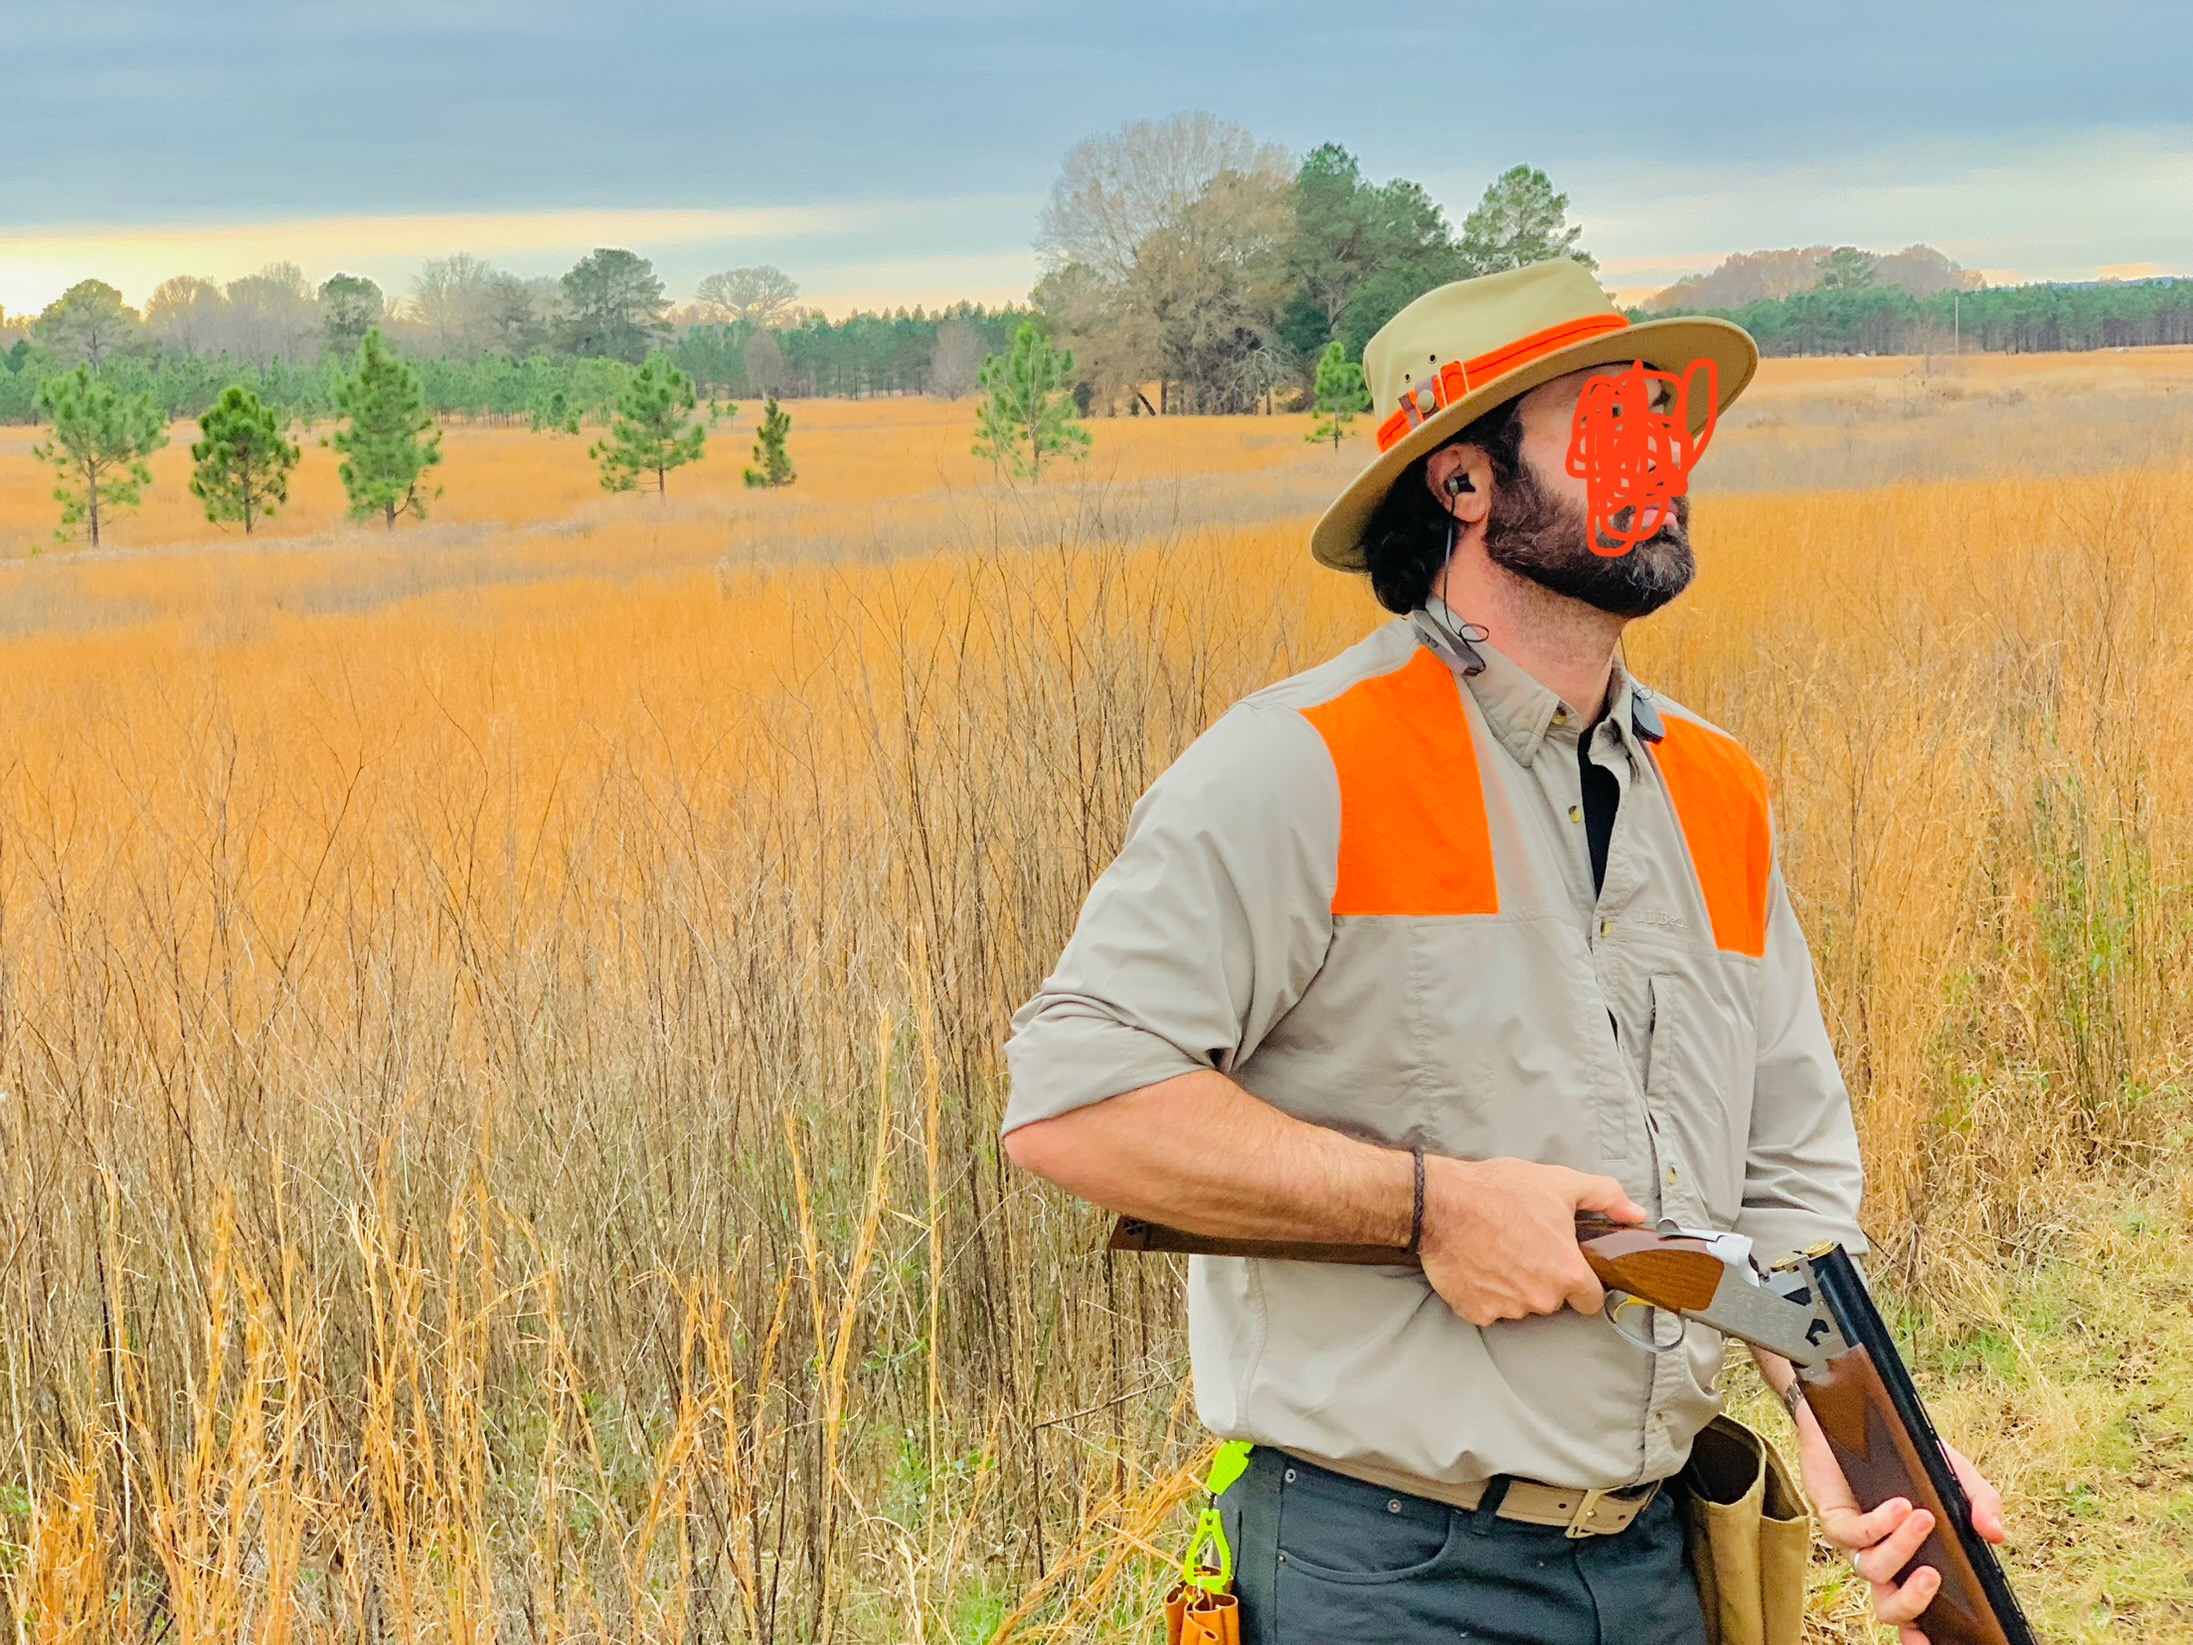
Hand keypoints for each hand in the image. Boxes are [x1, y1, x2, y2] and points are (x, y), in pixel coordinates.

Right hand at [1417, 1155, 1645, 1326]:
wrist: (1440, 1202)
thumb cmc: (1499, 1191)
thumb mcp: (1559, 1183)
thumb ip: (1605, 1198)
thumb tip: (1636, 1215)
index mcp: (1567, 1272)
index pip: (1591, 1300)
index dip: (1583, 1282)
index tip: (1567, 1266)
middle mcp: (1541, 1298)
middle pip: (1554, 1301)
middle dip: (1544, 1279)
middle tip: (1525, 1246)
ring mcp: (1507, 1308)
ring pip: (1521, 1305)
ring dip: (1514, 1286)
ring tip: (1498, 1251)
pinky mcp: (1476, 1311)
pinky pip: (1489, 1309)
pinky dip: (1485, 1292)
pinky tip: (1478, 1264)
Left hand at [1800, 1415, 2005, 1643]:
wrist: (1854, 1416)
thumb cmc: (1906, 1455)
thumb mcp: (1954, 1476)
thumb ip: (1981, 1504)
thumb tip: (1996, 1534)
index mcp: (1911, 1562)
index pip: (1915, 1613)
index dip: (1921, 1636)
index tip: (1930, 1643)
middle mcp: (1882, 1560)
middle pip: (1890, 1610)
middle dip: (1915, 1600)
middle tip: (1934, 1575)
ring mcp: (1856, 1542)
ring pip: (1874, 1570)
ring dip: (1902, 1547)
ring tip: (1923, 1516)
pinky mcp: (1832, 1518)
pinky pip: (1854, 1534)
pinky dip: (1880, 1523)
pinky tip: (1899, 1506)